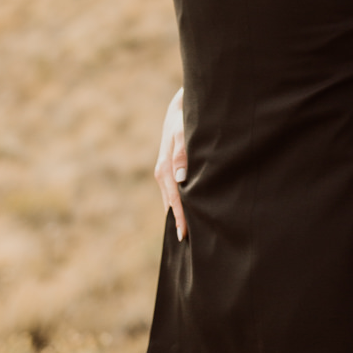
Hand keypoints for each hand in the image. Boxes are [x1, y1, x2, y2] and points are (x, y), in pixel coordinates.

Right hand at [155, 86, 187, 241]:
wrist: (179, 107)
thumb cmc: (184, 119)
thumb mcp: (184, 132)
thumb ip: (183, 153)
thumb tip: (180, 179)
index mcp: (165, 169)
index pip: (174, 200)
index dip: (181, 218)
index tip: (184, 236)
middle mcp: (162, 174)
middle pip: (171, 204)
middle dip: (179, 222)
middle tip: (190, 244)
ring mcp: (165, 173)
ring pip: (172, 200)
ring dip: (179, 214)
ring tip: (189, 235)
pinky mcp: (169, 171)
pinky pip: (173, 193)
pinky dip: (178, 204)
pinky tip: (188, 212)